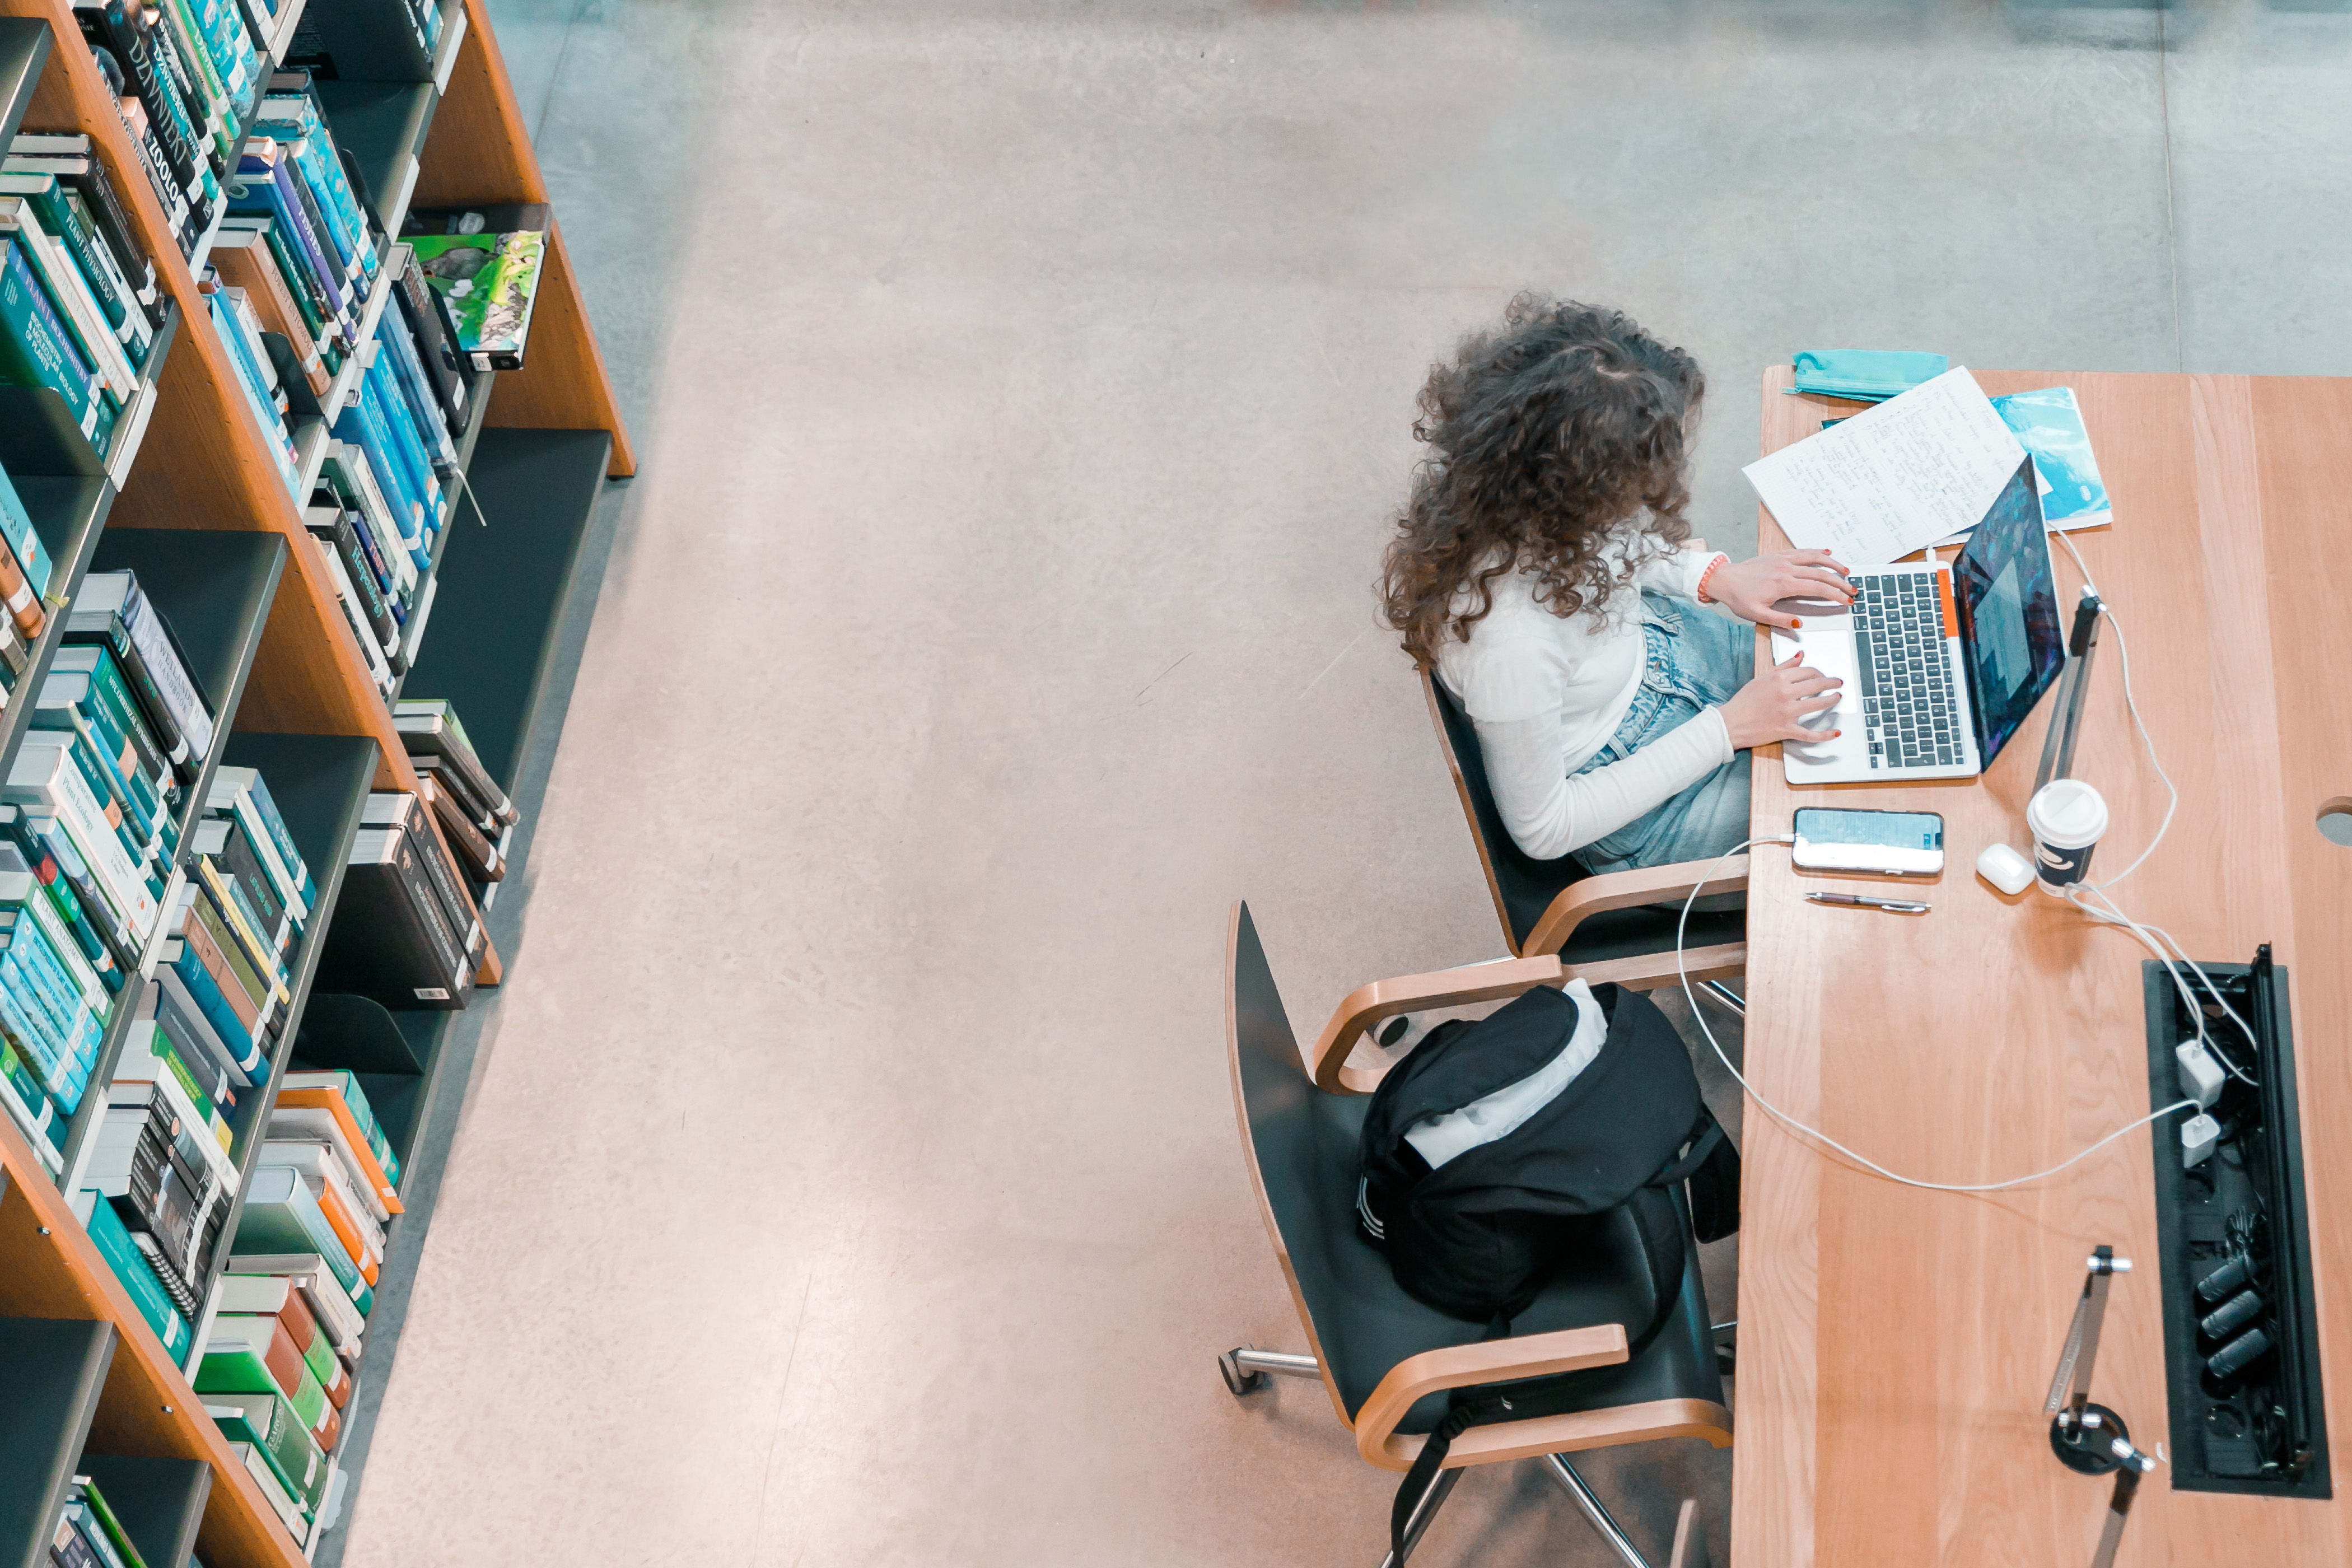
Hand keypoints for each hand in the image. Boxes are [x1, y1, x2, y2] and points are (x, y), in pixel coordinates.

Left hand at [1704, 548, 1853, 628]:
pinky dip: (1817, 552)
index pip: (1817, 589)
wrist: (1725, 579)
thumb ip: (1780, 619)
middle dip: (1840, 582)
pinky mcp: (1779, 555)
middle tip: (1853, 590)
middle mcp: (1786, 569)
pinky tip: (1827, 552)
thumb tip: (1799, 623)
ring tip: (1846, 572)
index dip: (1835, 595)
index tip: (1847, 601)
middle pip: (1821, 574)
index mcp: (1783, 584)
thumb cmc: (1739, 597)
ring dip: (1833, 564)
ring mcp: (1783, 560)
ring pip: (1814, 558)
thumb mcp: (1757, 615)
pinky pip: (1802, 551)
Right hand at [1718, 651, 1843, 749]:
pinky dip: (1825, 735)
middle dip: (1832, 683)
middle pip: (1817, 684)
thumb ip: (1784, 666)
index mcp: (1778, 679)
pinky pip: (1810, 734)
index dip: (1819, 672)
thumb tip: (1800, 656)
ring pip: (1819, 704)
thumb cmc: (1743, 702)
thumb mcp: (1762, 678)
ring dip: (1832, 700)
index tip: (1822, 675)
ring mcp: (1787, 712)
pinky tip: (1835, 732)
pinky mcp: (1787, 729)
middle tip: (1837, 683)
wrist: (1730, 724)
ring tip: (1837, 697)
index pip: (1807, 671)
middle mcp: (1785, 694)